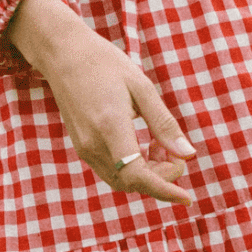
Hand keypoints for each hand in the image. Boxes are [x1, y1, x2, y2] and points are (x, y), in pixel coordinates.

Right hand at [6, 0, 196, 205]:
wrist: (64, 54)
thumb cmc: (105, 64)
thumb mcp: (142, 87)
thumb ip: (164, 124)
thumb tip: (188, 154)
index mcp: (110, 126)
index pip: (138, 176)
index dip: (165, 190)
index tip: (187, 198)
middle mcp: (93, 144)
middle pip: (132, 183)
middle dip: (161, 177)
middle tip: (175, 152)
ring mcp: (84, 148)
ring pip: (121, 181)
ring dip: (147, 174)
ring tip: (160, 146)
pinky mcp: (82, 147)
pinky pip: (112, 171)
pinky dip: (133, 168)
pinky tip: (145, 146)